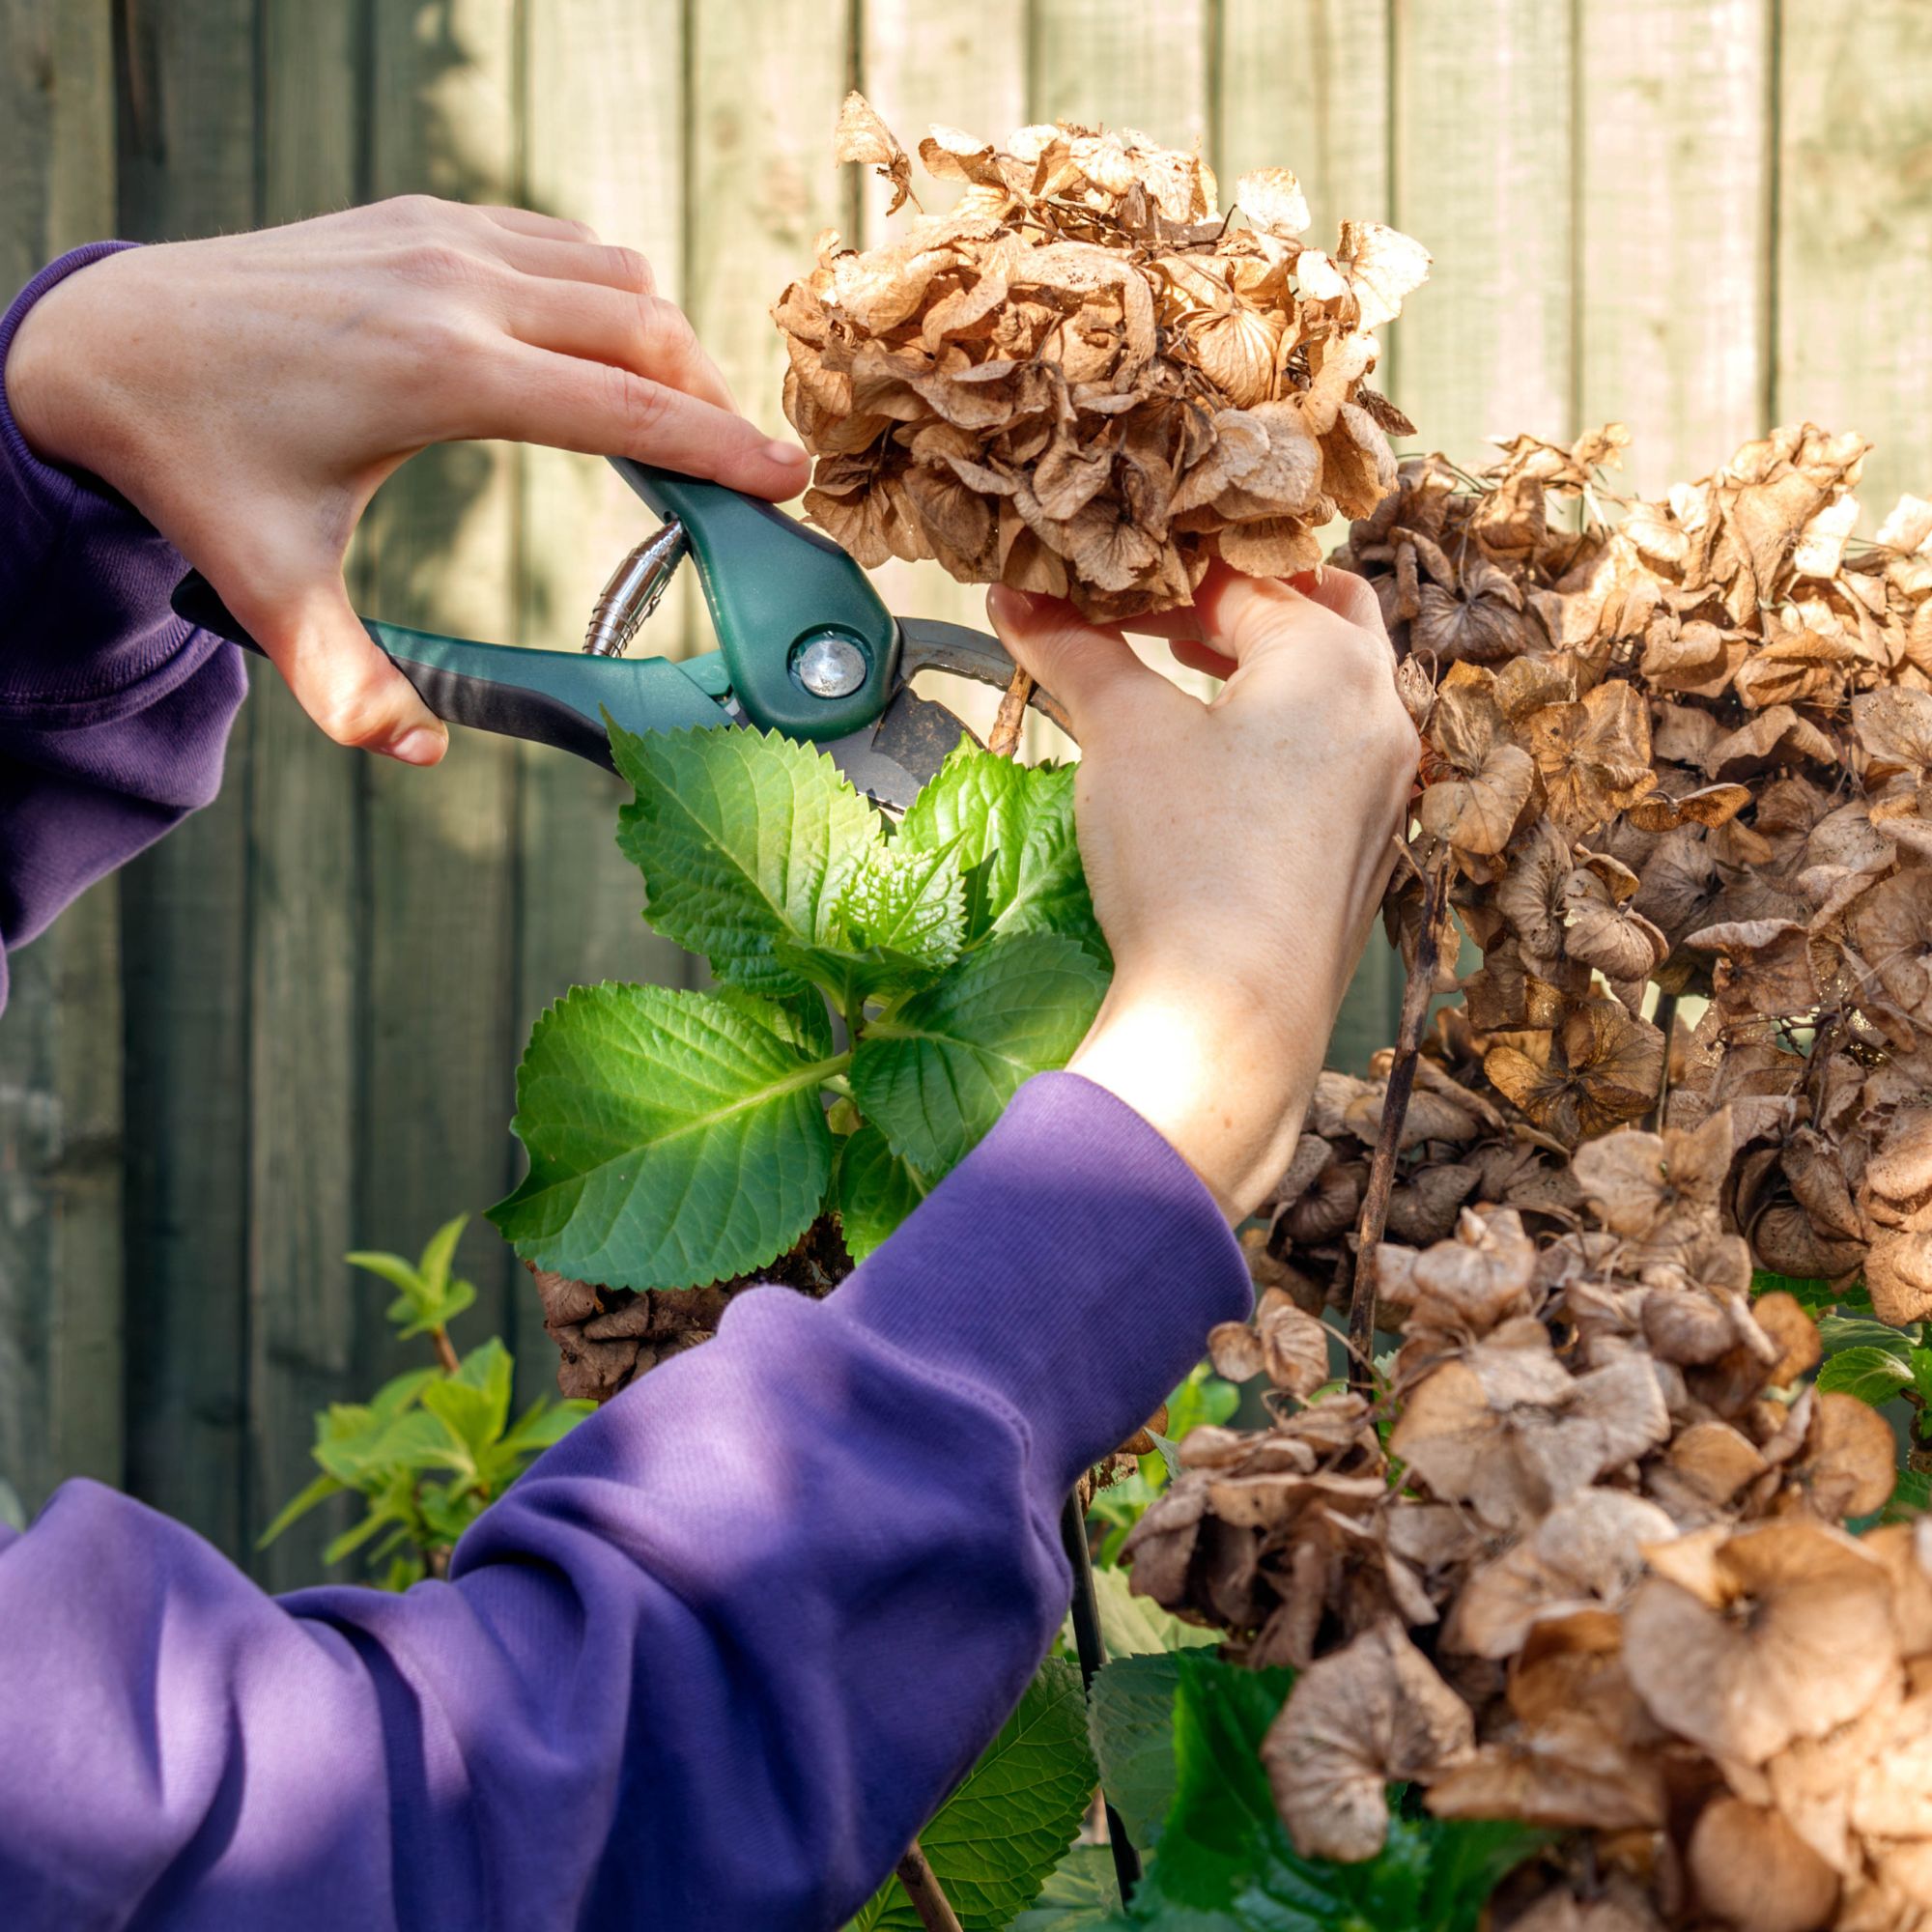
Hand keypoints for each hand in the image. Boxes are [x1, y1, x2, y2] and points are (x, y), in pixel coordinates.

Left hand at [3, 197, 809, 764]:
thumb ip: (349, 684)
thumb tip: (420, 753)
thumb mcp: (269, 588)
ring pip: (613, 274)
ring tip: (682, 421)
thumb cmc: (193, 464)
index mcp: (441, 373)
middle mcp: (456, 287)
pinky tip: (604, 356)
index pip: (627, 410)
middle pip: (645, 332)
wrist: (106, 342)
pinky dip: (607, 298)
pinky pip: (560, 244)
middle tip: (740, 474)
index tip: (788, 480)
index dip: (723, 449)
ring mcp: (442, 237)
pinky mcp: (425, 218)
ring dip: (665, 345)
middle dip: (712, 401)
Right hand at [986, 565, 1417, 1220]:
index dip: (1162, 579)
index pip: (1242, 583)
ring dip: (1265, 663)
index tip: (1100, 587)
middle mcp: (1379, 712)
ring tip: (1186, 669)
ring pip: (1334, 685)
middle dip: (1242, 603)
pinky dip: (1282, 728)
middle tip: (1167, 610)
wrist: (1234, 1015)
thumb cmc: (1187, 857)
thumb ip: (1072, 650)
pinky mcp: (1366, 846)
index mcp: (1332, 660)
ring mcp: (1383, 785)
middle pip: (1322, 612)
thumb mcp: (1122, 733)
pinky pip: (1334, 752)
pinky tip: (1221, 761)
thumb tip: (1014, 598)